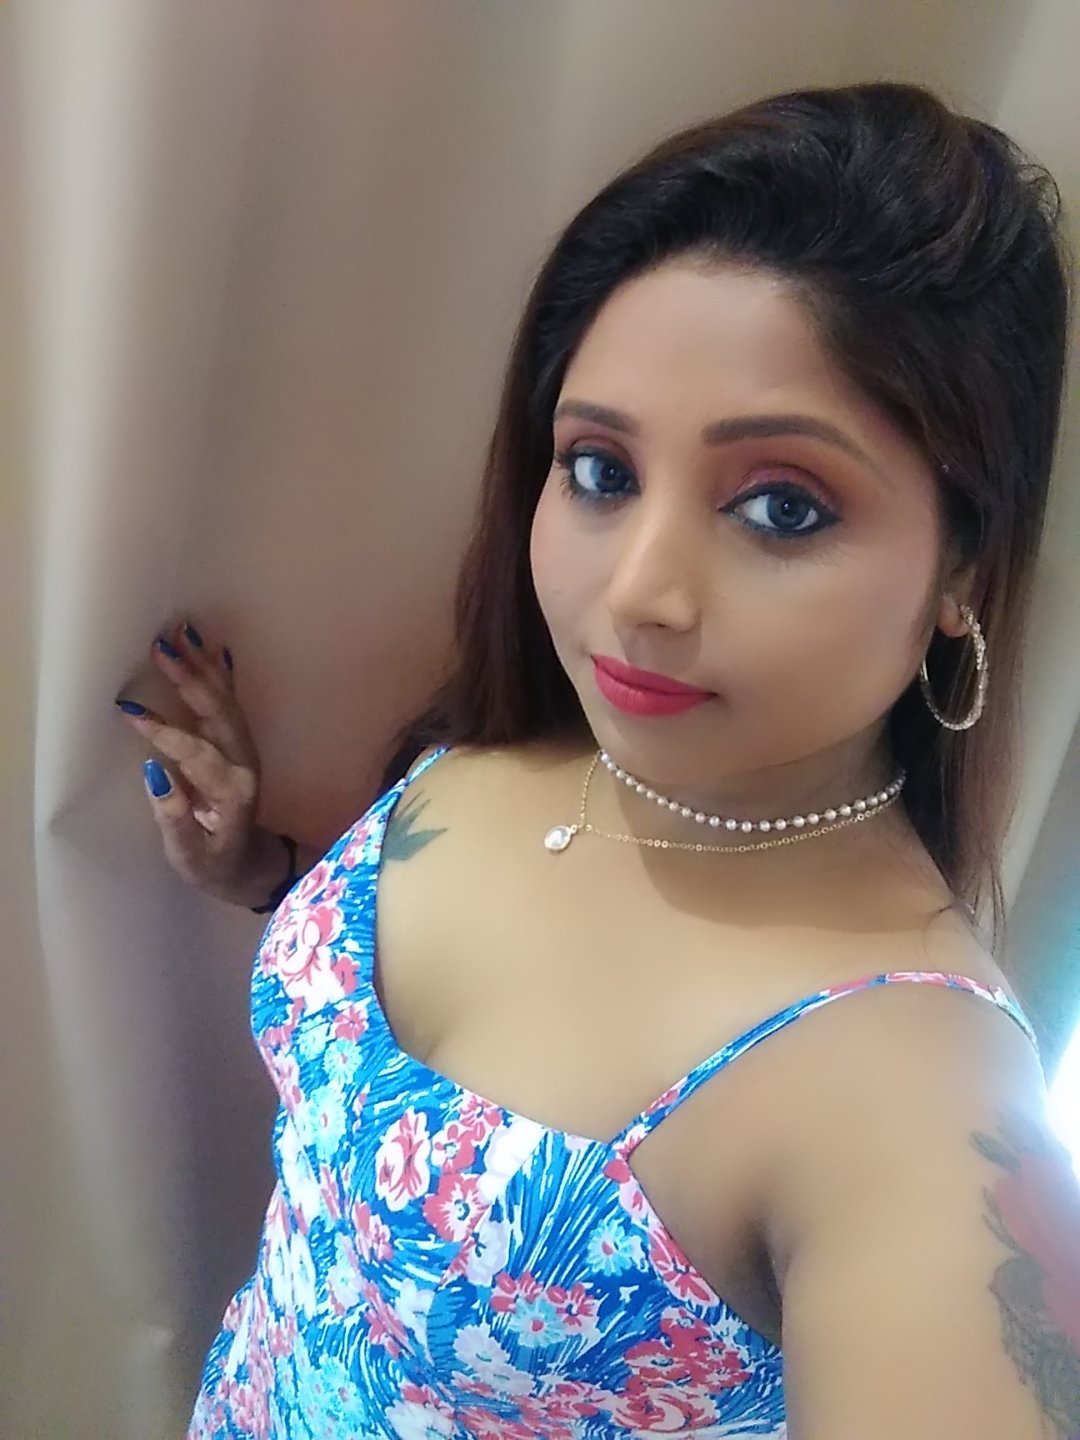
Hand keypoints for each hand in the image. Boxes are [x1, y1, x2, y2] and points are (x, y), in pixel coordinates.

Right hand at [115, 621, 283, 906]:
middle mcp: (246, 766)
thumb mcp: (189, 856)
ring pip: (227, 702)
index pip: (198, 754)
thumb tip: (154, 773)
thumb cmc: (213, 865)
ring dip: (204, 667)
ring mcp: (247, 752)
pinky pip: (232, 703)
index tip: (132, 712)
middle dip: (191, 679)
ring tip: (181, 634)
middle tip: (161, 647)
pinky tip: (214, 650)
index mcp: (232, 795)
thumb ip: (174, 818)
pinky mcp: (243, 745)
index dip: (165, 733)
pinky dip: (222, 675)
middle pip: (220, 715)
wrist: (251, 866)